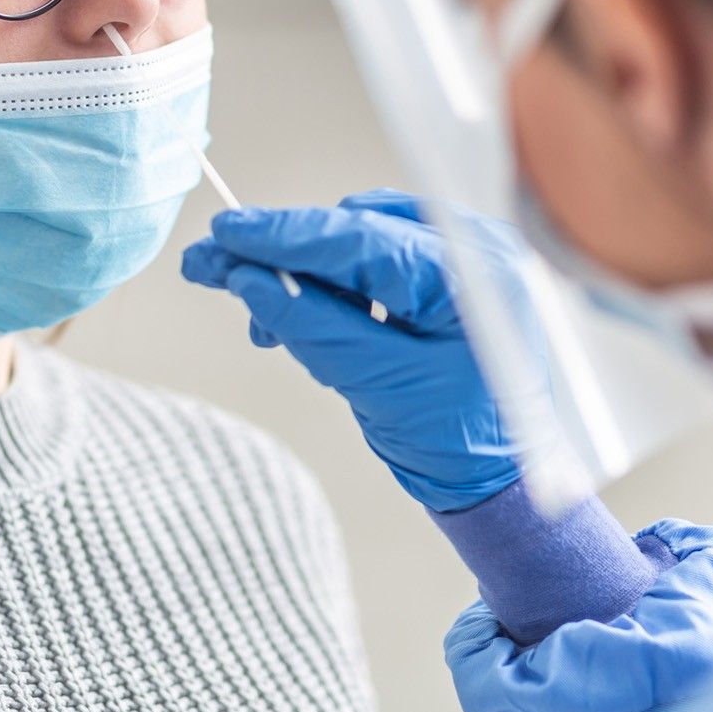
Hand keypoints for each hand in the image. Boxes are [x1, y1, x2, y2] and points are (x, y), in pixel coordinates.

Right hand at [182, 189, 527, 511]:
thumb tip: (247, 280)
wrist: (500, 480)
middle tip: (212, 266)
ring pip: (358, 244)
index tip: (224, 232)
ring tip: (264, 323)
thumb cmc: (454, 442)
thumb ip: (311, 326)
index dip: (284, 235)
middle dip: (282, 255)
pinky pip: (376, 261)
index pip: (359, 238)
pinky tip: (304, 319)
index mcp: (471, 276)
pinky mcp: (450, 274)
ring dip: (305, 276)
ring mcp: (466, 257)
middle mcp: (476, 250)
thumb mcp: (376, 385)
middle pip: (355, 231)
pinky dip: (334, 287)